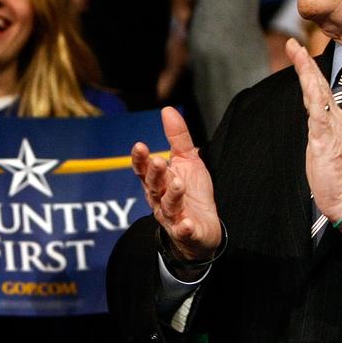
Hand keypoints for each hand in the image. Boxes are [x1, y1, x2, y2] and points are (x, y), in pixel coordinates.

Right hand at [131, 107, 222, 260]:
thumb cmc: (191, 193)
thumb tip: (167, 110)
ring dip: (171, 195)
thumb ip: (177, 138)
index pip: (143, 169)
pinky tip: (186, 224)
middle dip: (154, 174)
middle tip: (159, 161)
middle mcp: (159, 199)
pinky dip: (183, 228)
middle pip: (153, 186)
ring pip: (168, 206)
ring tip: (178, 184)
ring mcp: (172, 217)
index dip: (140, 160)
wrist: (202, 230)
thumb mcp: (187, 161)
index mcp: (157, 181)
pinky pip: (182, 231)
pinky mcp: (186, 232)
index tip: (140, 146)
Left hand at [287, 38, 341, 240]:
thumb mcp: (324, 148)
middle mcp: (335, 120)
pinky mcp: (326, 142)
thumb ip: (319, 132)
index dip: (307, 72)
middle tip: (292, 43)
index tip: (296, 52)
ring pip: (317, 94)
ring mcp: (331, 129)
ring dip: (306, 72)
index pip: (318, 91)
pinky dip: (313, 99)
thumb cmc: (337, 178)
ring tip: (296, 53)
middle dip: (304, 63)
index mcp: (333, 122)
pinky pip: (319, 116)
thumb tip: (313, 121)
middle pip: (318, 86)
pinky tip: (308, 85)